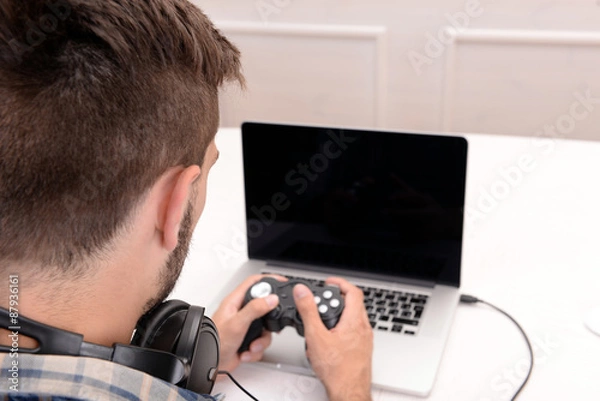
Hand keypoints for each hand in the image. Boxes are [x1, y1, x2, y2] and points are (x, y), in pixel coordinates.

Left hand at [211, 274, 282, 371]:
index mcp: (235, 302)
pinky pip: (261, 342)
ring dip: (261, 341)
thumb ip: (255, 309)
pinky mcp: (248, 340)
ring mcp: (245, 327)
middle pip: (264, 307)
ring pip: (265, 328)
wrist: (210, 366)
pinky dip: (256, 350)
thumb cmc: (215, 342)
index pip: (254, 283)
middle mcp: (240, 313)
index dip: (269, 279)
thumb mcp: (237, 323)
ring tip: (252, 345)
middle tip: (270, 326)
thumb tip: (271, 298)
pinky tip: (246, 352)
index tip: (282, 281)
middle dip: (269, 320)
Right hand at [294, 277, 372, 400]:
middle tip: (321, 302)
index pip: (353, 291)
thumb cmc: (337, 370)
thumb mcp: (316, 336)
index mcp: (355, 321)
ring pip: (353, 318)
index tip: (328, 282)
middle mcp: (363, 328)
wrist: (349, 392)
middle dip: (335, 299)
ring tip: (321, 321)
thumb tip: (303, 292)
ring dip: (338, 314)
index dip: (340, 283)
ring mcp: (364, 339)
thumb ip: (308, 311)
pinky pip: (352, 331)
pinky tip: (328, 338)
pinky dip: (341, 327)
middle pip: (353, 303)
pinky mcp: (362, 349)